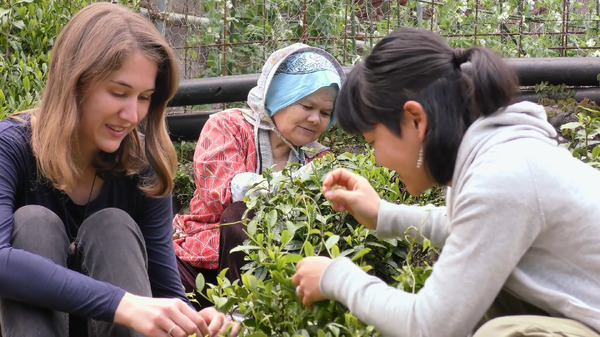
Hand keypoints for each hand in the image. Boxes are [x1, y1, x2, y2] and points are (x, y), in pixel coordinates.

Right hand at [114, 293, 239, 336]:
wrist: (132, 308)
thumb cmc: (154, 308)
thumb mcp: (170, 305)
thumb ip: (183, 314)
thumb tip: (199, 326)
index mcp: (177, 304)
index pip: (197, 319)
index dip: (204, 330)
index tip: (205, 336)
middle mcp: (170, 310)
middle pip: (191, 328)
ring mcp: (160, 320)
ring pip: (181, 335)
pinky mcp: (152, 330)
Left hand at [292, 256, 331, 309]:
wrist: (337, 276)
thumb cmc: (334, 267)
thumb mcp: (323, 261)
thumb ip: (316, 265)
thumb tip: (319, 269)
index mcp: (305, 262)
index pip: (298, 267)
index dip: (303, 273)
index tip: (306, 276)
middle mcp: (301, 273)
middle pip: (295, 280)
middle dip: (299, 284)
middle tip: (305, 287)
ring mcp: (304, 285)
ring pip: (298, 292)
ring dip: (302, 295)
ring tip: (306, 299)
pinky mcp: (308, 295)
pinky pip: (305, 302)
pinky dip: (308, 305)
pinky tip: (312, 307)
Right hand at [322, 168, 380, 229]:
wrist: (378, 219)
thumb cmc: (369, 206)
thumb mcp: (353, 199)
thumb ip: (339, 195)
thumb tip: (327, 193)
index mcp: (355, 180)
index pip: (339, 173)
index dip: (330, 177)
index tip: (325, 186)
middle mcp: (352, 186)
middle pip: (336, 182)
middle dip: (330, 189)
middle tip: (327, 196)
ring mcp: (350, 195)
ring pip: (335, 193)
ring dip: (334, 199)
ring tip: (339, 206)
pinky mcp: (349, 203)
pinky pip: (338, 201)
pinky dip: (337, 205)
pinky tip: (342, 210)